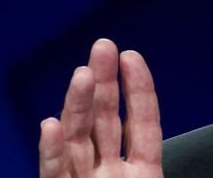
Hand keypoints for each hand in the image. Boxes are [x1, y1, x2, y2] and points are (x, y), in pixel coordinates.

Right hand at [38, 38, 163, 177]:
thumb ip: (155, 150)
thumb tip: (162, 126)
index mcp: (140, 171)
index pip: (142, 124)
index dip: (138, 90)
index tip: (130, 56)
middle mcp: (109, 173)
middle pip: (105, 122)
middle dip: (104, 84)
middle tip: (103, 47)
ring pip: (78, 140)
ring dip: (79, 106)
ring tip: (83, 74)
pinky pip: (54, 175)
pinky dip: (52, 151)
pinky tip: (50, 125)